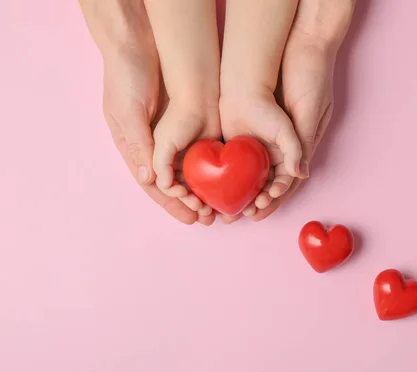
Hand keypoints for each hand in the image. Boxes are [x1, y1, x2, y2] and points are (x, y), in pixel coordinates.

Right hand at [79, 0, 199, 224]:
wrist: (145, 44)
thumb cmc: (127, 76)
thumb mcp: (128, 111)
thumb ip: (138, 144)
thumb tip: (151, 179)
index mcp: (134, 147)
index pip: (154, 184)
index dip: (171, 204)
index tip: (189, 219)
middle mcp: (154, 147)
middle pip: (174, 184)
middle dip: (190, 204)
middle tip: (209, 219)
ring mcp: (173, 137)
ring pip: (190, 172)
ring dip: (203, 191)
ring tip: (220, 207)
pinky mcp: (190, 126)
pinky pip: (201, 154)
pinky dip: (211, 170)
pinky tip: (225, 182)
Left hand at [219, 0, 304, 222]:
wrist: (283, 52)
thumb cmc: (303, 82)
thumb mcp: (304, 115)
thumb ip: (300, 145)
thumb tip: (301, 175)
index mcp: (297, 148)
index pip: (285, 182)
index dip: (273, 199)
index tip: (259, 212)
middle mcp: (278, 149)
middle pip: (264, 184)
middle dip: (252, 202)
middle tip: (236, 216)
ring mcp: (260, 142)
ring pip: (247, 176)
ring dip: (237, 193)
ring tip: (223, 208)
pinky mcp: (242, 133)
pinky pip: (234, 159)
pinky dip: (226, 175)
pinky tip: (215, 186)